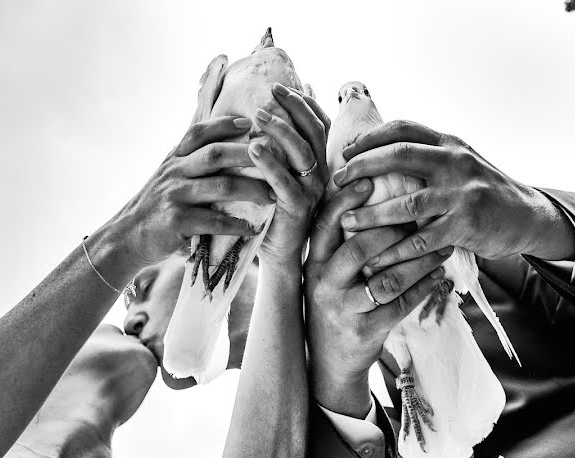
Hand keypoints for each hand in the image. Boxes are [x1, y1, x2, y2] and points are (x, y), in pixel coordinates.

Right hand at [112, 116, 272, 267]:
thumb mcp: (168, 177)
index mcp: (174, 158)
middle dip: (249, 154)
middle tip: (276, 159)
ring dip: (251, 190)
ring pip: (221, 187)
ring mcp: (175, 196)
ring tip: (273, 195)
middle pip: (216, 155)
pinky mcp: (177, 221)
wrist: (127, 237)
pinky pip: (214, 221)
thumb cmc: (156, 207)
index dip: (224, 124)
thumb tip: (222, 146)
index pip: (199, 133)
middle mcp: (174, 172)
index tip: (249, 122)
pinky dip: (236, 224)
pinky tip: (252, 228)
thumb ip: (190, 162)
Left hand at [248, 83, 328, 266]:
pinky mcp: (298, 209)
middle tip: (272, 90)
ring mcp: (312, 191)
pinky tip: (254, 148)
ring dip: (281, 129)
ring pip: (302, 152)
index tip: (281, 87)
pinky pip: (285, 182)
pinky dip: (270, 163)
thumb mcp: (278, 174)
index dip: (305, 103)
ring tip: (258, 114)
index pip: (319, 123)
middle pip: (314, 131)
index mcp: (318, 163)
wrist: (277, 253)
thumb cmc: (272, 210)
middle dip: (294, 107)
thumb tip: (267, 112)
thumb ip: (277, 147)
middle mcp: (321, 174)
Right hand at [304, 179, 451, 416]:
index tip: (369, 180)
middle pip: (357, 248)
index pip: (324, 225)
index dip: (345, 201)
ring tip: (442, 246)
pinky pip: (400, 305)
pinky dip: (423, 287)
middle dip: (392, 229)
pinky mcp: (364, 331)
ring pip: (385, 279)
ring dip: (418, 260)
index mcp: (313, 264)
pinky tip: (439, 275)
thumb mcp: (325, 273)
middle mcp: (323, 284)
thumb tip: (363, 195)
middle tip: (420, 214)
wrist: (330, 361)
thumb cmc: (335, 304)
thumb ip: (338, 242)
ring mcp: (343, 310)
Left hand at [332, 120, 574, 267]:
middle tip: (338, 181)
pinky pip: (421, 240)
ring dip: (371, 215)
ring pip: (406, 203)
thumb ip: (429, 158)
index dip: (371, 137)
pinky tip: (377, 259)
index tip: (347, 150)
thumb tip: (380, 154)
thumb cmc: (484, 192)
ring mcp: (461, 194)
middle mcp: (456, 162)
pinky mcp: (465, 226)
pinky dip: (396, 251)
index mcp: (450, 144)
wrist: (528, 216)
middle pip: (399, 156)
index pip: (404, 128)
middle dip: (362, 167)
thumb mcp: (461, 163)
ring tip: (346, 222)